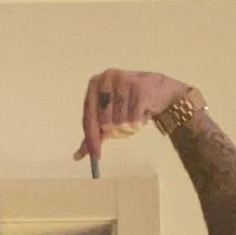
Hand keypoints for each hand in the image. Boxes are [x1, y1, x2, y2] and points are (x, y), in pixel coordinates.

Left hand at [73, 70, 190, 163]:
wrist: (158, 91)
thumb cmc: (129, 102)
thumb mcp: (108, 116)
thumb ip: (93, 134)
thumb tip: (77, 156)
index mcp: (94, 83)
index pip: (89, 117)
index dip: (92, 138)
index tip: (96, 155)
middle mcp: (107, 78)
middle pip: (105, 122)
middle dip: (116, 131)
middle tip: (124, 127)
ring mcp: (123, 81)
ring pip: (120, 122)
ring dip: (128, 127)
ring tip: (134, 117)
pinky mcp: (140, 88)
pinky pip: (134, 120)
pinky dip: (138, 124)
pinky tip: (142, 115)